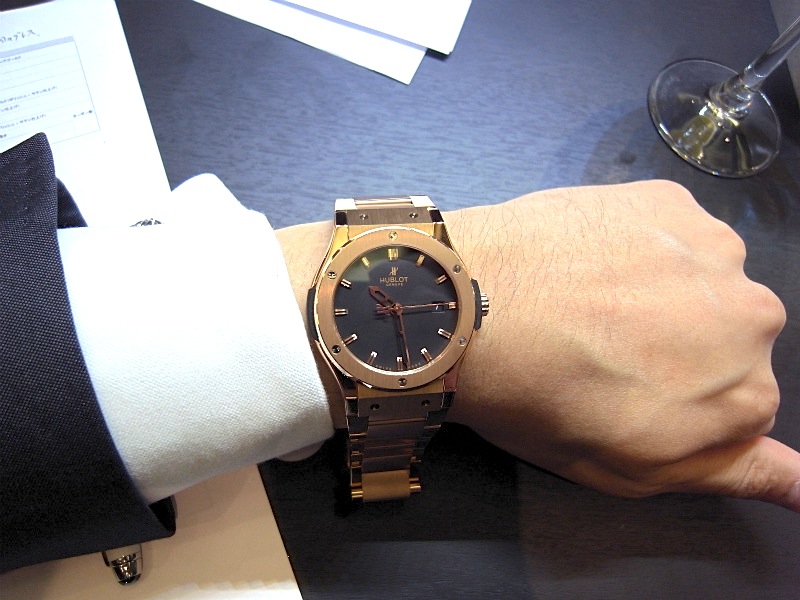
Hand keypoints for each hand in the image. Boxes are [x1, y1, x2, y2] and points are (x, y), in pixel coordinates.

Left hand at [276, 180, 798, 510]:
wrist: (472, 310)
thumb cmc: (541, 402)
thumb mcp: (634, 468)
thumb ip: (735, 471)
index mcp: (748, 394)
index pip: (738, 399)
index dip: (675, 395)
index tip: (624, 388)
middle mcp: (753, 316)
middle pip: (725, 333)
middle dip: (676, 342)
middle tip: (599, 345)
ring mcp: (713, 247)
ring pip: (699, 277)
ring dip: (659, 288)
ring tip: (587, 299)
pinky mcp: (668, 199)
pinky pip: (668, 230)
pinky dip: (636, 244)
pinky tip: (585, 259)